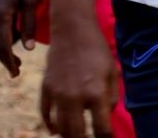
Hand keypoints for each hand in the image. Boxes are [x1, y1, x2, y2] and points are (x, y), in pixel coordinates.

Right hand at [0, 0, 39, 76]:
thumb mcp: (30, 1)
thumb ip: (29, 25)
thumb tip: (29, 49)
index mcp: (0, 15)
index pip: (2, 47)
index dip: (8, 62)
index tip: (16, 73)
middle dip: (4, 60)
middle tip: (16, 70)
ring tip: (14, 60)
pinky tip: (6, 42)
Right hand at [40, 20, 116, 137]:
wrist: (72, 29)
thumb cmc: (96, 49)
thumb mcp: (112, 71)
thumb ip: (112, 97)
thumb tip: (108, 117)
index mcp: (96, 92)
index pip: (102, 128)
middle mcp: (75, 96)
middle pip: (78, 134)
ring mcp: (58, 93)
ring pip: (61, 128)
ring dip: (69, 136)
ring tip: (76, 136)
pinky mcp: (46, 88)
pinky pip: (45, 113)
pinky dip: (49, 125)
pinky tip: (55, 131)